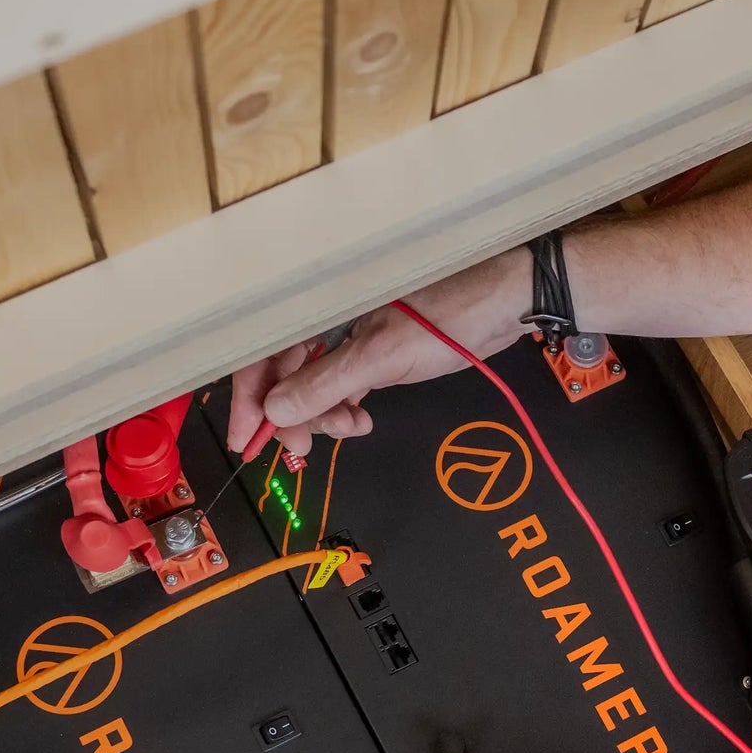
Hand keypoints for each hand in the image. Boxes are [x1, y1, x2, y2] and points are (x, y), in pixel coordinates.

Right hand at [224, 249, 532, 457]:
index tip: (247, 439)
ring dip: (321, 415)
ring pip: (312, 385)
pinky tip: (360, 420)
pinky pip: (340, 386)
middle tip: (302, 448)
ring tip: (351, 427)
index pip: (262, 352)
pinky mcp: (372, 352)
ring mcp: (349, 336)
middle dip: (289, 414)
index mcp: (317, 305)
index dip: (249, 396)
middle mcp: (325, 318)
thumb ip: (326, 384)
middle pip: (282, 373)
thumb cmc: (450, 315)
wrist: (504, 304)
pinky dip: (343, 408)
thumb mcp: (382, 356)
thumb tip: (277, 412)